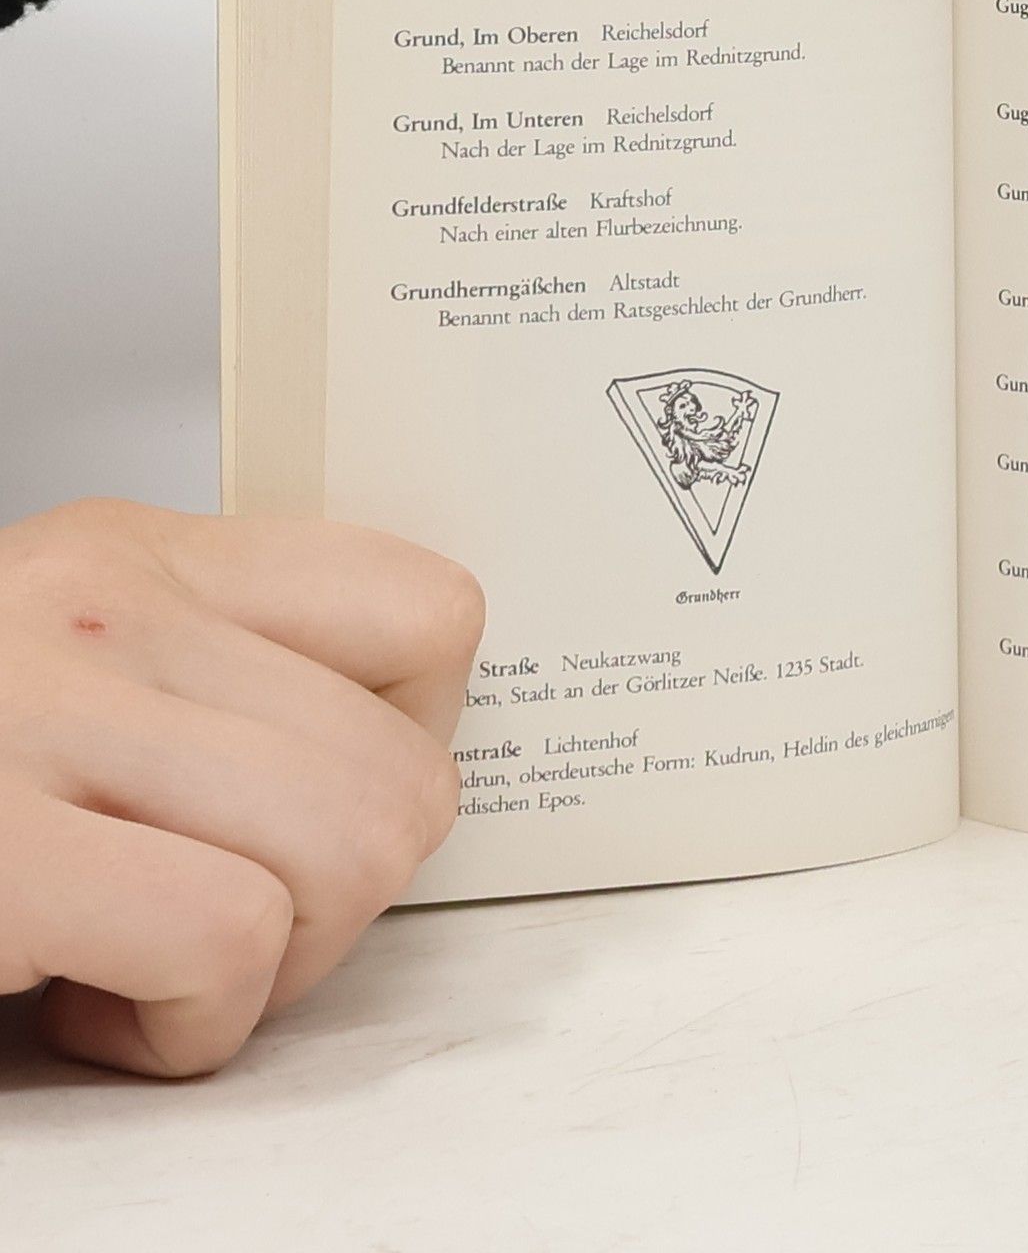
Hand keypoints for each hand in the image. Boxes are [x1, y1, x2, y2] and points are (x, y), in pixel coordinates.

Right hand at [0, 499, 482, 1077]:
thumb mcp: (72, 674)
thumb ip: (218, 676)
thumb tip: (397, 747)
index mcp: (138, 557)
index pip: (429, 612)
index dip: (413, 744)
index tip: (322, 809)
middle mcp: (101, 607)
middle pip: (409, 776)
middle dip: (338, 899)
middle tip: (214, 921)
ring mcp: (40, 714)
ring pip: (354, 852)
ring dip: (269, 966)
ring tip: (139, 960)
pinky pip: (229, 940)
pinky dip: (185, 1027)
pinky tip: (83, 1008)